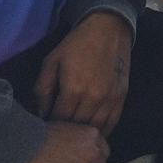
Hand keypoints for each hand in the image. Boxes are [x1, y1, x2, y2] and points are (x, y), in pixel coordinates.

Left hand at [35, 11, 132, 134]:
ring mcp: (109, 99)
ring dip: (83, 132)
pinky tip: (92, 131)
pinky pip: (112, 122)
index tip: (47, 124)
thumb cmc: (76, 45)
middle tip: (59, 130)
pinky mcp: (121, 97)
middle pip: (76, 126)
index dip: (51, 124)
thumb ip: (42, 89)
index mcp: (73, 90)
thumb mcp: (51, 62)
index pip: (59, 120)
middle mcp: (93, 98)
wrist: (108, 29)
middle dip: (65, 130)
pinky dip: (101, 131)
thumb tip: (41, 114)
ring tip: (74, 132)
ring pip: (94, 128)